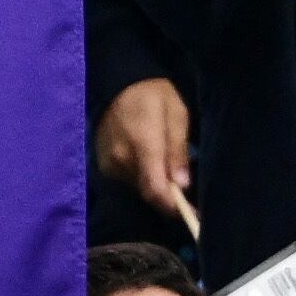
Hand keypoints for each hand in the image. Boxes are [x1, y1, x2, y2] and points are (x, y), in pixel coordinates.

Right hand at [95, 78, 194, 232]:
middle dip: (168, 194)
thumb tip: (182, 184)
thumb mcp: (176, 115)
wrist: (119, 82)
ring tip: (166, 166)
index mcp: (143, 145)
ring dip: (154, 184)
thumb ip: (178, 150)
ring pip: (138, 187)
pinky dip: (141, 176)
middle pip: (148, 192)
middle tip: (184, 185)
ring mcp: (109, 162)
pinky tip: (148, 161)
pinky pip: (127, 179)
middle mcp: (122, 159)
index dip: (174, 207)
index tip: (192, 213)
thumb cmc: (154, 95)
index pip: (156, 190)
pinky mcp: (103, 163)